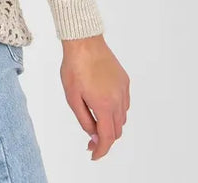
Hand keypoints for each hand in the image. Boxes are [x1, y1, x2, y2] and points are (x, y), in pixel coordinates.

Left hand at [60, 33, 129, 160]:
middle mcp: (118, 99)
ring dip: (111, 124)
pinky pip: (124, 103)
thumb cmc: (74, 67)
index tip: (94, 155)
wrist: (84, 42)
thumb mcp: (72, 97)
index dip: (101, 150)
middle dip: (105, 138)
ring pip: (122, 117)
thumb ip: (85, 120)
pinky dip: (116, 110)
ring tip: (95, 120)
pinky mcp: (125, 80)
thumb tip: (94, 136)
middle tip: (91, 139)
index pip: (107, 137)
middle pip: (116, 130)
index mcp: (104, 105)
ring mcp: (123, 89)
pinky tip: (104, 104)